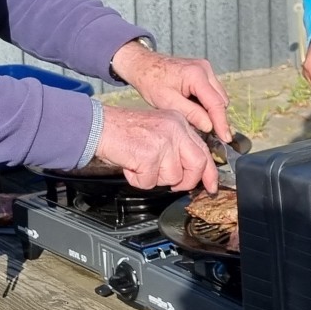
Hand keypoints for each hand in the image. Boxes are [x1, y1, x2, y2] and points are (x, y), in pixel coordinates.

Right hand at [93, 106, 216, 191]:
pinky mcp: (151, 155)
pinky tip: (131, 166)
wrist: (100, 127)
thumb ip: (177, 148)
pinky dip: (138, 180)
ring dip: (155, 179)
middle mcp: (176, 129)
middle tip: (175, 186)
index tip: (210, 185)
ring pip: (173, 177)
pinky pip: (150, 182)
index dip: (209, 172)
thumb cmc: (124, 132)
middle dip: (187, 182)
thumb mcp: (158, 131)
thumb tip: (191, 172)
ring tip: (140, 165)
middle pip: (197, 164)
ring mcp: (164, 141)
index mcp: (180, 123)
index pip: (203, 150)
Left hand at [111, 42, 231, 141]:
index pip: (216, 103)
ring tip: (193, 117)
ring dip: (211, 110)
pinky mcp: (204, 72)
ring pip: (219, 96)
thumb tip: (209, 126)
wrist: (144, 65)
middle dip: (215, 117)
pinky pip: (213, 92)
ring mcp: (206, 69)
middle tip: (204, 132)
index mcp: (196, 74)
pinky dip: (206, 103)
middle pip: (221, 100)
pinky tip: (193, 108)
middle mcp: (205, 69)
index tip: (225, 138)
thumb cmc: (151, 80)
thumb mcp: (167, 101)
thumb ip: (190, 114)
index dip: (222, 123)